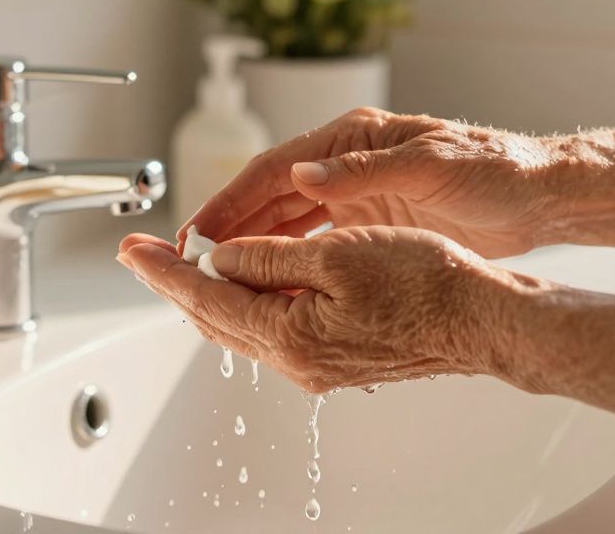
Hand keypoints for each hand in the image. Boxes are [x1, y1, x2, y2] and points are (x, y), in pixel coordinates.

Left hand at [118, 226, 534, 392]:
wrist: (482, 319)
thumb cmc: (424, 283)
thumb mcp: (336, 254)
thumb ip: (267, 258)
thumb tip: (220, 259)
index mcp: (288, 334)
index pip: (205, 297)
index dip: (164, 271)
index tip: (132, 251)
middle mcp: (295, 360)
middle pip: (215, 317)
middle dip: (176, 282)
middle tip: (143, 255)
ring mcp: (315, 364)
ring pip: (242, 323)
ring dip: (210, 291)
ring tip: (182, 261)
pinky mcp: (334, 358)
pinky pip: (273, 327)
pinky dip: (247, 300)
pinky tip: (243, 278)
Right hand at [179, 107, 563, 257]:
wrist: (541, 195)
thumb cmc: (495, 170)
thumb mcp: (430, 167)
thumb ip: (363, 171)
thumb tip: (302, 171)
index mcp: (352, 137)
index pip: (274, 169)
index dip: (231, 200)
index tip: (198, 232)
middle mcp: (346, 162)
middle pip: (270, 196)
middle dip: (229, 227)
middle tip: (191, 261)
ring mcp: (357, 192)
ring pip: (287, 220)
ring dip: (252, 245)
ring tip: (216, 276)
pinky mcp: (372, 221)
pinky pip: (315, 242)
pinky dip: (288, 260)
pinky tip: (267, 282)